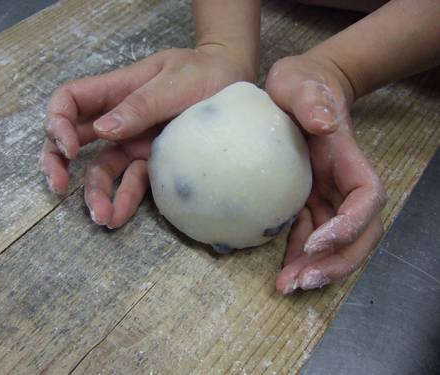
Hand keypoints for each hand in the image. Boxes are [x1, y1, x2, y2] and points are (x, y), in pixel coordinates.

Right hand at [39, 45, 255, 227]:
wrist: (234, 84)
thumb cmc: (207, 72)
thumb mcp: (175, 82)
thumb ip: (141, 105)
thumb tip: (104, 129)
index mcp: (118, 90)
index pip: (70, 100)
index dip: (58, 122)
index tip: (69, 147)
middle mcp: (120, 119)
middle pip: (73, 138)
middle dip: (57, 162)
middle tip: (58, 186)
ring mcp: (135, 142)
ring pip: (101, 169)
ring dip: (94, 193)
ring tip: (102, 217)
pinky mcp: (153, 162)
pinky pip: (132, 182)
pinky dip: (124, 200)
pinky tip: (119, 217)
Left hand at [266, 55, 386, 292]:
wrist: (296, 92)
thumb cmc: (299, 85)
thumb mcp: (298, 82)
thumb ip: (310, 98)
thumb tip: (325, 122)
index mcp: (348, 160)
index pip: (366, 200)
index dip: (350, 226)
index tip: (317, 241)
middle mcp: (343, 184)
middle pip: (358, 234)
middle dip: (336, 263)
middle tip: (300, 281)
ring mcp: (327, 197)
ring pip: (335, 244)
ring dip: (316, 269)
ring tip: (287, 286)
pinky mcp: (308, 202)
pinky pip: (310, 237)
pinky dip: (299, 257)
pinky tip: (282, 270)